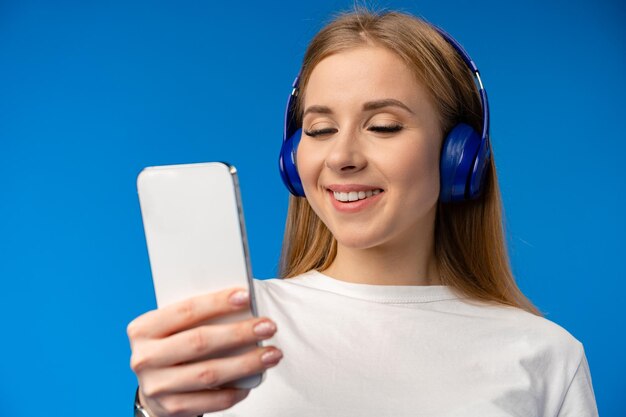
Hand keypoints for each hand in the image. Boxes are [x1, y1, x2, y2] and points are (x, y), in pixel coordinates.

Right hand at [127, 286, 281, 416]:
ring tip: (272, 354)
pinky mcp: (170, 408)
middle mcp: (144, 357)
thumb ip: (198, 316)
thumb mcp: (175, 327)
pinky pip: (211, 400)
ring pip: (209, 373)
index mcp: (143, 328)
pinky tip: (253, 381)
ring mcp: (156, 386)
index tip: (246, 296)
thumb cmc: (174, 344)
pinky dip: (235, 390)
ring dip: (246, 363)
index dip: (217, 302)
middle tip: (268, 326)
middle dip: (239, 333)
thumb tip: (243, 303)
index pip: (185, 310)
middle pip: (199, 342)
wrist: (155, 385)